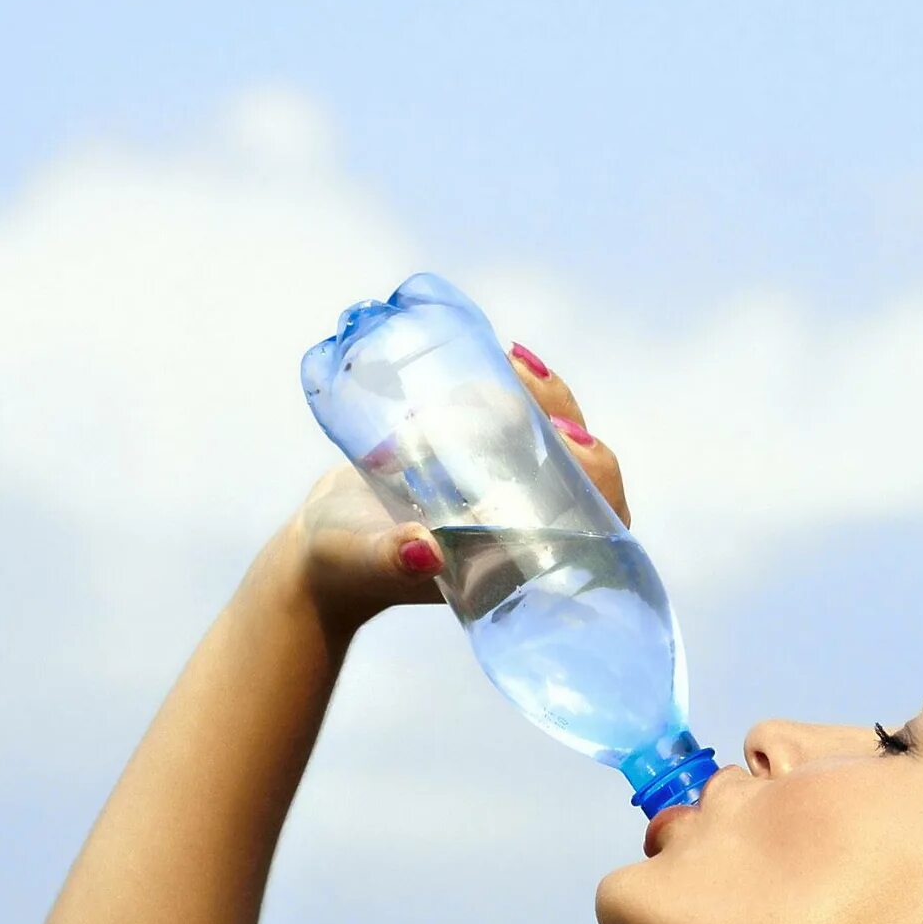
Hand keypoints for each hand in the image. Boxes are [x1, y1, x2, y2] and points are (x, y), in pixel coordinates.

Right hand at [253, 342, 633, 628]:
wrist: (324, 546)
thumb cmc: (347, 567)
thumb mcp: (365, 561)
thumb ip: (391, 560)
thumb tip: (421, 552)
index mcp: (521, 558)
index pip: (592, 525)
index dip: (598, 479)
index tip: (571, 438)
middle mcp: (524, 524)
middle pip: (579, 470)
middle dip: (567, 419)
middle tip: (529, 376)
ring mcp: (505, 490)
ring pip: (551, 439)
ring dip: (543, 398)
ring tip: (513, 360)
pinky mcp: (478, 459)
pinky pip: (516, 422)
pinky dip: (514, 390)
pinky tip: (503, 356)